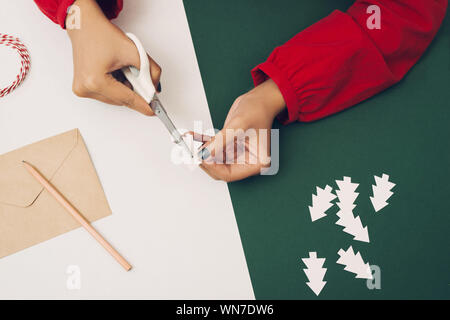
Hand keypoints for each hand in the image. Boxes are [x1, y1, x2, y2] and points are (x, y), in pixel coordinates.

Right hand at [67, 0, 160, 114]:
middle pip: (121, 101)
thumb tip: (155, 88)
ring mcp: (81, 90)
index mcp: (95, 80)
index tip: (153, 111)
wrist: (84, 25)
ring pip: (115, 99)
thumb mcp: (134, 51)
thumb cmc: (103, 35)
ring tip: (123, 69)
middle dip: (135, 92)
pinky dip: (116, 87)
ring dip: (125, 89)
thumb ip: (151, 71)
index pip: (127, 98)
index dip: (143, 104)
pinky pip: (107, 95)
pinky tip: (115, 72)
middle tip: (142, 79)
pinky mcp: (81, 88)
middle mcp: (85, 88)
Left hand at [192, 79, 285, 181]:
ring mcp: (237, 154)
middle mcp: (247, 161)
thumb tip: (206, 154)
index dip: (213, 168)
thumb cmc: (258, 110)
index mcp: (256, 163)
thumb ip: (221, 141)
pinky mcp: (229, 146)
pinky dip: (203, 142)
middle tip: (191, 151)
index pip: (230, 174)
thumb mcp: (238, 126)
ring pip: (213, 159)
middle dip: (204, 159)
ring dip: (200, 150)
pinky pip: (213, 148)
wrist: (259, 98)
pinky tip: (192, 136)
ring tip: (188, 142)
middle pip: (219, 169)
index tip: (201, 159)